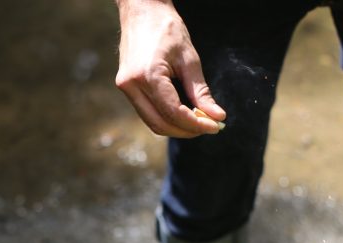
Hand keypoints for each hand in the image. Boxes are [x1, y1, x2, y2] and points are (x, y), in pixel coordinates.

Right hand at [114, 0, 225, 137]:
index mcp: (148, 75)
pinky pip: (147, 112)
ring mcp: (125, 88)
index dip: (196, 124)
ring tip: (197, 121)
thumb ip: (201, 92)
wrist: (142, 10)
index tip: (215, 126)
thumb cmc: (167, 28)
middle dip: (186, 130)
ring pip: (152, 122)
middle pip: (160, 124)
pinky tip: (182, 113)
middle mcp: (131, 85)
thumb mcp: (189, 59)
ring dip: (175, 127)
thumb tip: (216, 116)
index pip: (173, 113)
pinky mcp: (126, 87)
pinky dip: (165, 117)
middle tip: (208, 127)